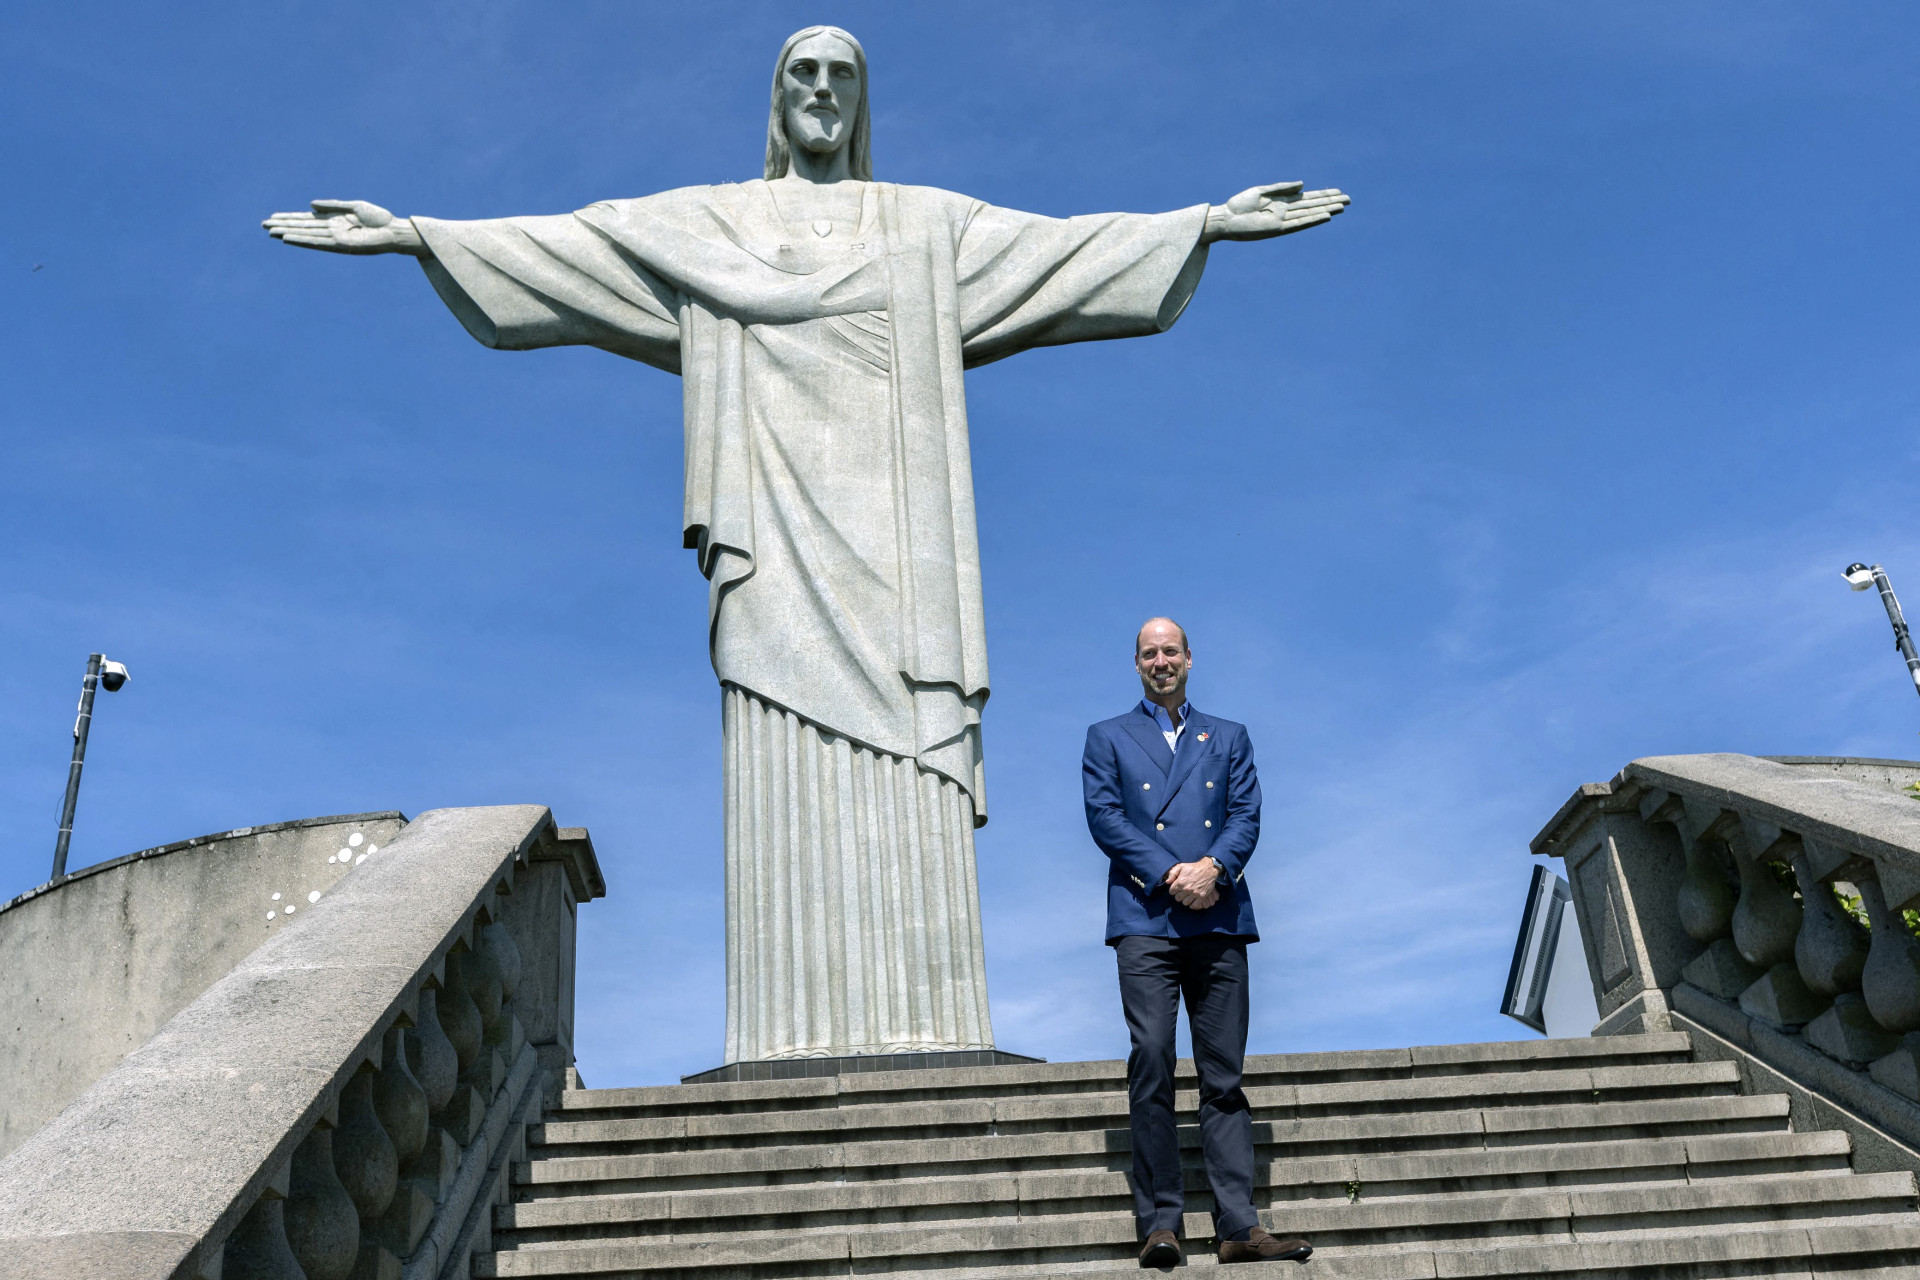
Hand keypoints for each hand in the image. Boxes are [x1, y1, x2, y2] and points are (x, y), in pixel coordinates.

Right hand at [263, 200, 427, 256]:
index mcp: (334, 220)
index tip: (273, 217)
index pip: (307, 220)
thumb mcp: (354, 206)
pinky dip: (302, 240)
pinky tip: (288, 238)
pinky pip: (317, 243)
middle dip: (284, 226)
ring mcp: (334, 239)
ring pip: (306, 235)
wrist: (394, 231)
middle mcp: (331, 230)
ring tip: (270, 232)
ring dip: (288, 233)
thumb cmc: (379, 219)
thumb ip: (332, 205)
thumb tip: (310, 205)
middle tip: (263, 225)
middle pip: (303, 227)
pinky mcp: (340, 246)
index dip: (290, 218)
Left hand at [1166, 858, 1220, 909]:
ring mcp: (1194, 893)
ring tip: (1187, 896)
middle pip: (1178, 898)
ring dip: (1185, 900)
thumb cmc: (1194, 867)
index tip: (1176, 888)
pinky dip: (1193, 905)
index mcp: (1180, 882)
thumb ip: (1172, 873)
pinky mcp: (1201, 896)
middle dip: (1179, 895)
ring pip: (1185, 903)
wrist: (1208, 869)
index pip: (1171, 892)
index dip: (1173, 890)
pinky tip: (1193, 900)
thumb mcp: (1181, 866)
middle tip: (1182, 892)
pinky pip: (1194, 905)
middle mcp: (1186, 889)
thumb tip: (1167, 882)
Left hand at [1202, 181, 1349, 242]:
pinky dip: (1312, 220)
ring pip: (1309, 214)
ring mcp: (1283, 221)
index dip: (1323, 194)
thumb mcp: (1261, 191)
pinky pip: (1299, 224)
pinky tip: (1326, 216)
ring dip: (1326, 210)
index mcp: (1281, 201)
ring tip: (1342, 206)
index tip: (1338, 191)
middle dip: (1330, 202)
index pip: (1307, 198)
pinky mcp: (1277, 228)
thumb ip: (1282, 187)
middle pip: (1312, 205)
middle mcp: (1285, 212)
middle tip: (1349, 199)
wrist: (1225, 219)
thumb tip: (1303, 185)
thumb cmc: (1239, 205)